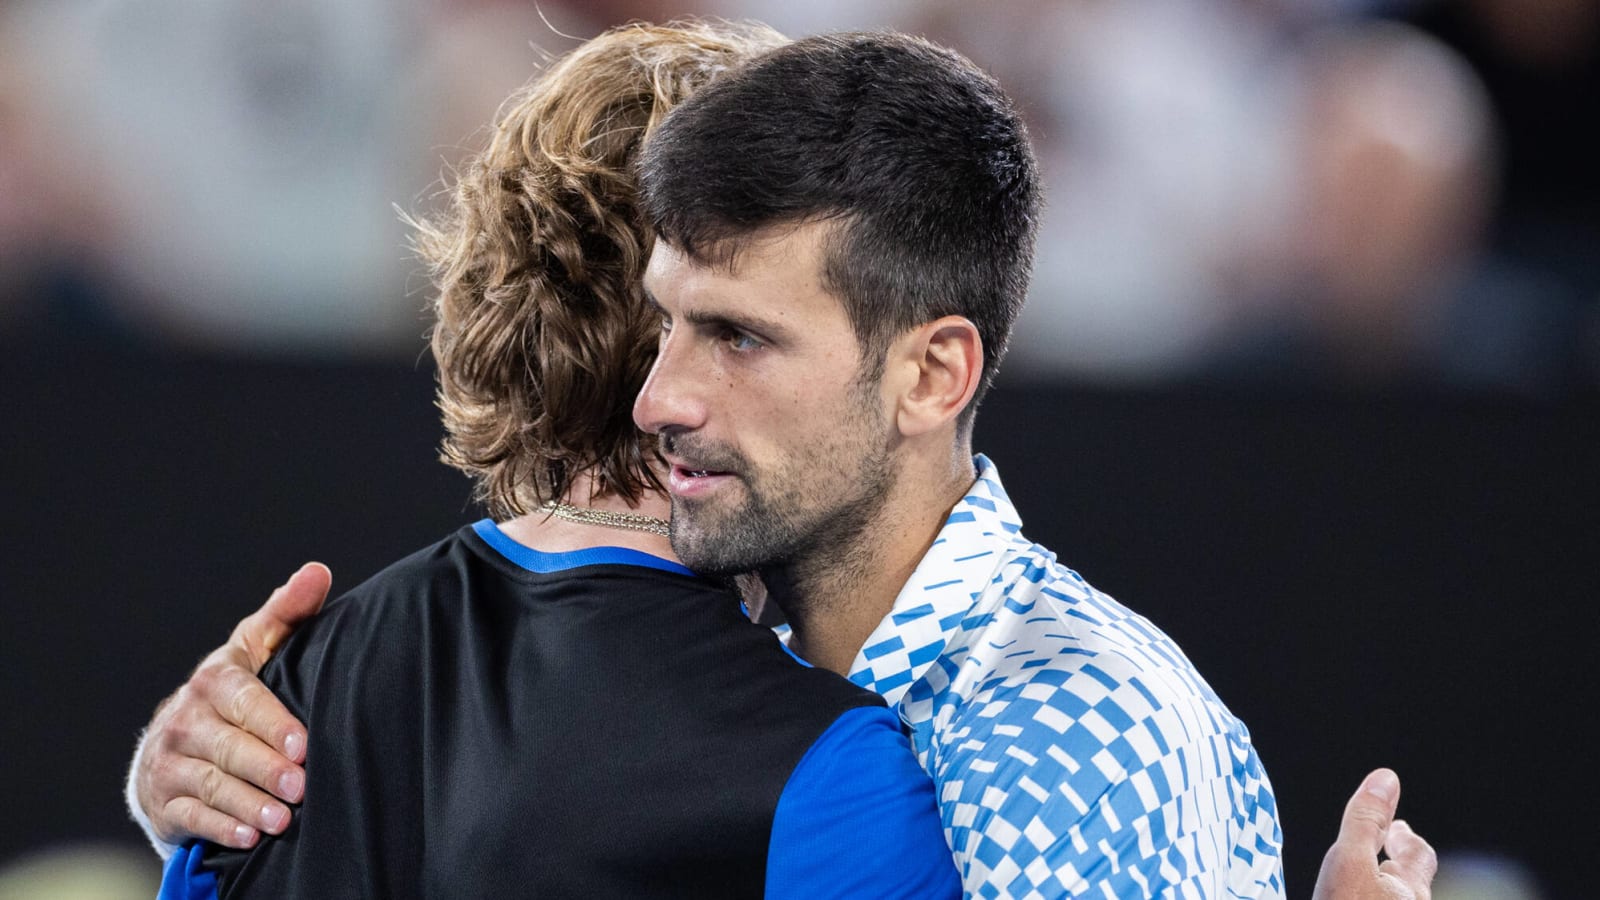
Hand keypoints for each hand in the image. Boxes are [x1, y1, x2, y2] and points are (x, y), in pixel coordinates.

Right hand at [133, 563, 330, 848]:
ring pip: (212, 784)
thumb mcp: (256, 648)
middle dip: (266, 768)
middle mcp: (187, 718)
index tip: (303, 743)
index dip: (272, 723)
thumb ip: (287, 613)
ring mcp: (171, 760)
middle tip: (301, 786)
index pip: (244, 700)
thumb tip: (318, 571)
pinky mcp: (163, 799)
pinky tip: (250, 837)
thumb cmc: (234, 691)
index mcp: (214, 678)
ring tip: (282, 819)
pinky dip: (220, 827)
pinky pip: (191, 816)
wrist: (173, 741)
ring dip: (248, 804)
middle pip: (229, 748)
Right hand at [1312, 768, 1436, 899]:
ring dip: (1383, 887)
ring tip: (1367, 880)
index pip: (1420, 854)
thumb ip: (1364, 824)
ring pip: (1395, 899)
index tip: (1398, 827)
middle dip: (1395, 863)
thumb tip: (1386, 778)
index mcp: (1410, 888)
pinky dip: (1370, 899)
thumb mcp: (1349, 865)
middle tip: (1385, 853)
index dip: (1406, 837)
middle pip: (1410, 880)